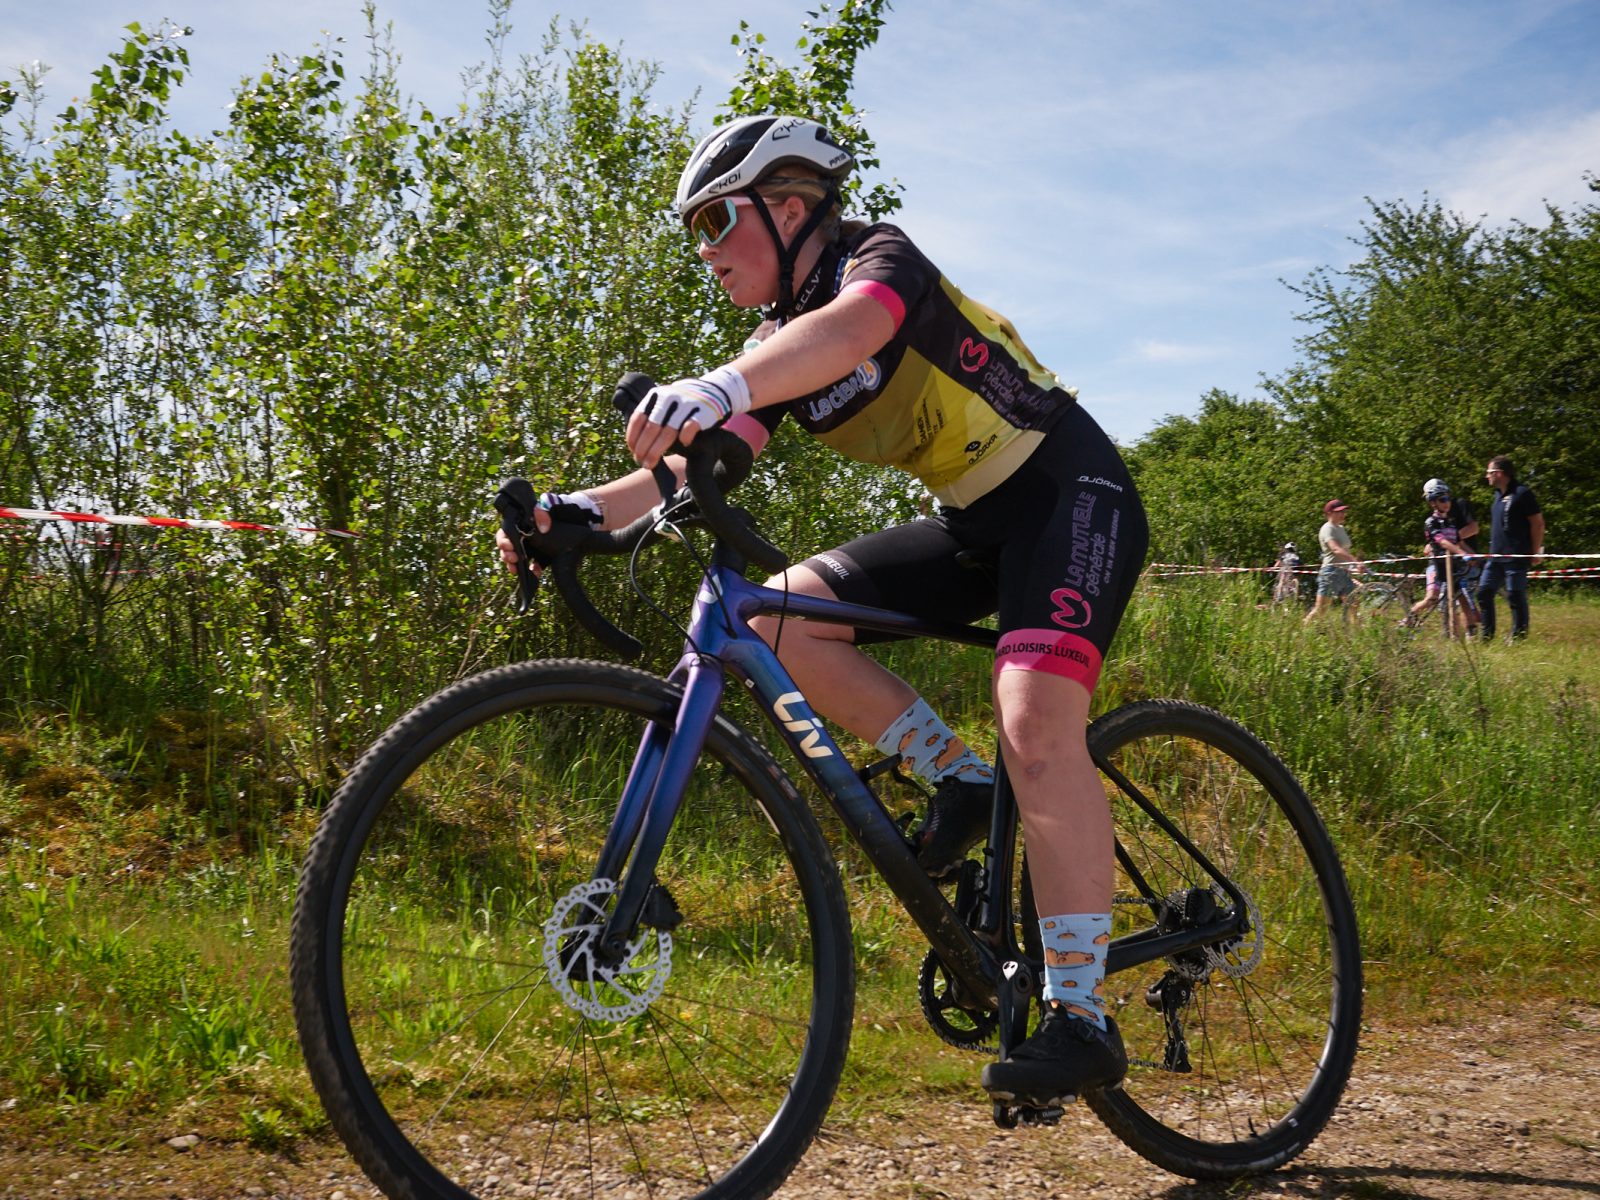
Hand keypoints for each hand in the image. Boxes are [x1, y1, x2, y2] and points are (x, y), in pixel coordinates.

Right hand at [496, 490, 600, 572]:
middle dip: (506, 555)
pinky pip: (531, 568)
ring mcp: (529, 550)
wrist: (573, 524)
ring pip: (516, 560)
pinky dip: (532, 571)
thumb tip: (541, 523)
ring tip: (516, 569)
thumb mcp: (547, 511)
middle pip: (507, 549)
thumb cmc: (554, 515)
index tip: (509, 545)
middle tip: (513, 558)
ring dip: (514, 566)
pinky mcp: (539, 559)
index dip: (503, 541)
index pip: (504, 534)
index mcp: (519, 527)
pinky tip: (535, 573)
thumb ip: (542, 513)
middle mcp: (521, 539)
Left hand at [627, 367, 750, 467]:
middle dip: (643, 448)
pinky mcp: (703, 411)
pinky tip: (684, 445)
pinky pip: (690, 427)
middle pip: (651, 427)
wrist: (712, 392)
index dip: (633, 437)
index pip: (638, 418)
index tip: (633, 451)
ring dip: (656, 451)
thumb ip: (651, 419)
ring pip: (668, 432)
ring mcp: (686, 404)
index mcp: (656, 395)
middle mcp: (669, 398)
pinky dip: (685, 438)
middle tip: (640, 462)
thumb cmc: (682, 406)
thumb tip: (635, 447)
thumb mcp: (664, 405)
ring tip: (651, 464)